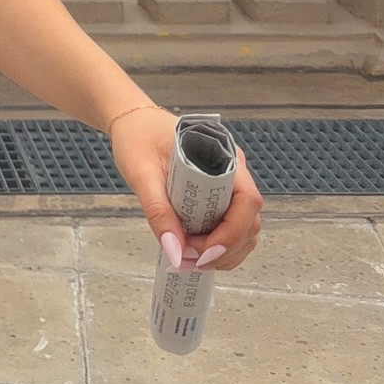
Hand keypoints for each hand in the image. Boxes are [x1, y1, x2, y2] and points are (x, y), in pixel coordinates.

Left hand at [110, 107, 262, 273]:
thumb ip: (158, 212)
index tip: (203, 252)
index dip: (232, 233)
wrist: (133, 123)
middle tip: (190, 261)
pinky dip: (217, 247)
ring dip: (224, 253)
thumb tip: (175, 253)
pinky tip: (193, 252)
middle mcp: (233, 171)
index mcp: (222, 155)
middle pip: (250, 221)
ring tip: (189, 260)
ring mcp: (229, 184)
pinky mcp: (219, 196)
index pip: (247, 200)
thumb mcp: (141, 173)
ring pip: (245, 229)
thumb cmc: (138, 138)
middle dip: (226, 249)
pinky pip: (230, 227)